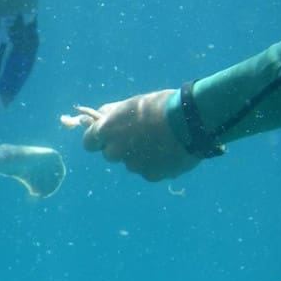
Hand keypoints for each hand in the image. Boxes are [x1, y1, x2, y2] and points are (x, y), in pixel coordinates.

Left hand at [61, 89, 201, 180]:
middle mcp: (115, 151)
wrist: (192, 121)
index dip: (98, 138)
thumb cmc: (160, 106)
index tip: (108, 134)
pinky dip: (155, 163)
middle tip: (138, 135)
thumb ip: (110, 113)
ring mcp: (133, 165)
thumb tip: (90, 118)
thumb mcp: (131, 104)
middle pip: (110, 154)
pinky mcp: (151, 175)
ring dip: (139, 155)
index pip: (89, 142)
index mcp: (107, 131)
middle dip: (119, 147)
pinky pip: (148, 170)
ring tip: (159, 140)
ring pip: (130, 163)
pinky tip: (168, 151)